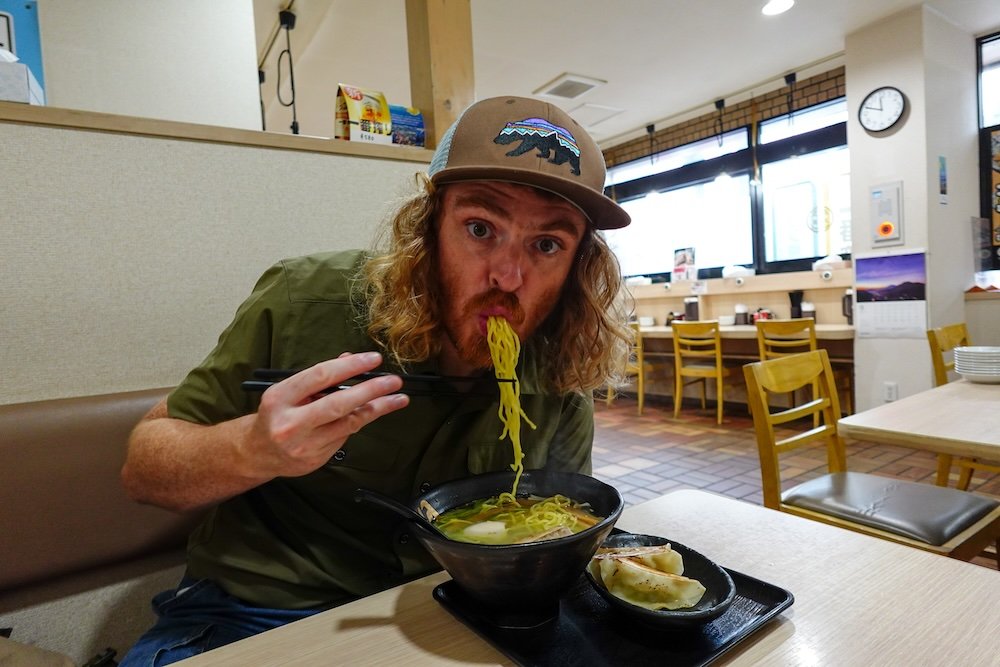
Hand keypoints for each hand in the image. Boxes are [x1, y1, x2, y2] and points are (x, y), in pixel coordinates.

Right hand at [242, 352, 407, 477]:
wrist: (259, 452)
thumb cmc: (277, 414)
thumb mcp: (290, 390)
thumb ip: (320, 377)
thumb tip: (350, 358)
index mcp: (280, 398)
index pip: (320, 376)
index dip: (350, 366)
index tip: (373, 359)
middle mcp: (290, 422)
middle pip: (338, 403)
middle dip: (370, 390)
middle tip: (393, 381)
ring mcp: (303, 444)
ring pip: (348, 423)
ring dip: (377, 409)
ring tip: (397, 398)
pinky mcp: (315, 459)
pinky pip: (345, 436)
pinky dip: (360, 421)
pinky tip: (373, 412)